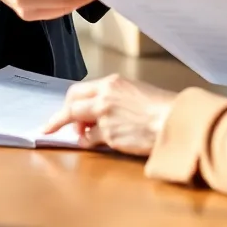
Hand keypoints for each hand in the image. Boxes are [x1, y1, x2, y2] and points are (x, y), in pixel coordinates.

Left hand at [42, 75, 177, 155]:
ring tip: (86, 136)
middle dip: (60, 117)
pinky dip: (90, 142)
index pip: (79, 90)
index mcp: (111, 82)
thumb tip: (96, 111)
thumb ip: (112, 97)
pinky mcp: (108, 134)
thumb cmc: (159, 107)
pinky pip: (90, 140)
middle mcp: (104, 96)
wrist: (171, 120)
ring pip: (77, 122)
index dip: (68, 102)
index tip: (60, 111)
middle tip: (54, 126)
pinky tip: (98, 143)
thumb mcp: (133, 92)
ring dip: (78, 132)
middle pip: (71, 104)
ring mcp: (105, 115)